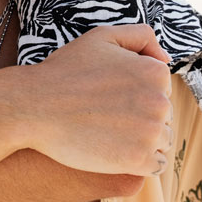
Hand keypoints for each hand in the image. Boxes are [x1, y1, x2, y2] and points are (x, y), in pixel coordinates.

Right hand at [20, 24, 172, 177]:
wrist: (35, 106)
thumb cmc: (65, 71)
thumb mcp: (101, 37)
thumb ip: (140, 37)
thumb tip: (166, 57)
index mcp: (155, 72)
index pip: (161, 91)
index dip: (136, 95)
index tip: (112, 98)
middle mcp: (160, 102)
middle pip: (163, 117)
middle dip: (142, 118)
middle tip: (107, 117)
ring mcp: (150, 132)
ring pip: (161, 141)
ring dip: (143, 141)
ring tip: (110, 135)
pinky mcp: (138, 160)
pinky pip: (155, 165)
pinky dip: (140, 162)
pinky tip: (116, 153)